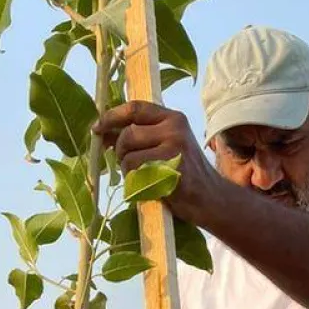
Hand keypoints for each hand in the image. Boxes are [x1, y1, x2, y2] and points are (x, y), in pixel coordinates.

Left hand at [95, 101, 223, 225]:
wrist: (210, 199)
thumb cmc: (183, 175)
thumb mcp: (166, 146)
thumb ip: (141, 136)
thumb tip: (103, 131)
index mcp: (173, 118)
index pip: (135, 108)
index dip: (112, 116)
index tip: (97, 128)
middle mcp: (175, 128)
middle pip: (128, 134)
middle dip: (120, 152)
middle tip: (129, 165)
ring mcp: (174, 148)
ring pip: (128, 155)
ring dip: (127, 170)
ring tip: (144, 178)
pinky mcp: (170, 169)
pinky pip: (135, 173)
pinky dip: (135, 183)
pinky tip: (150, 187)